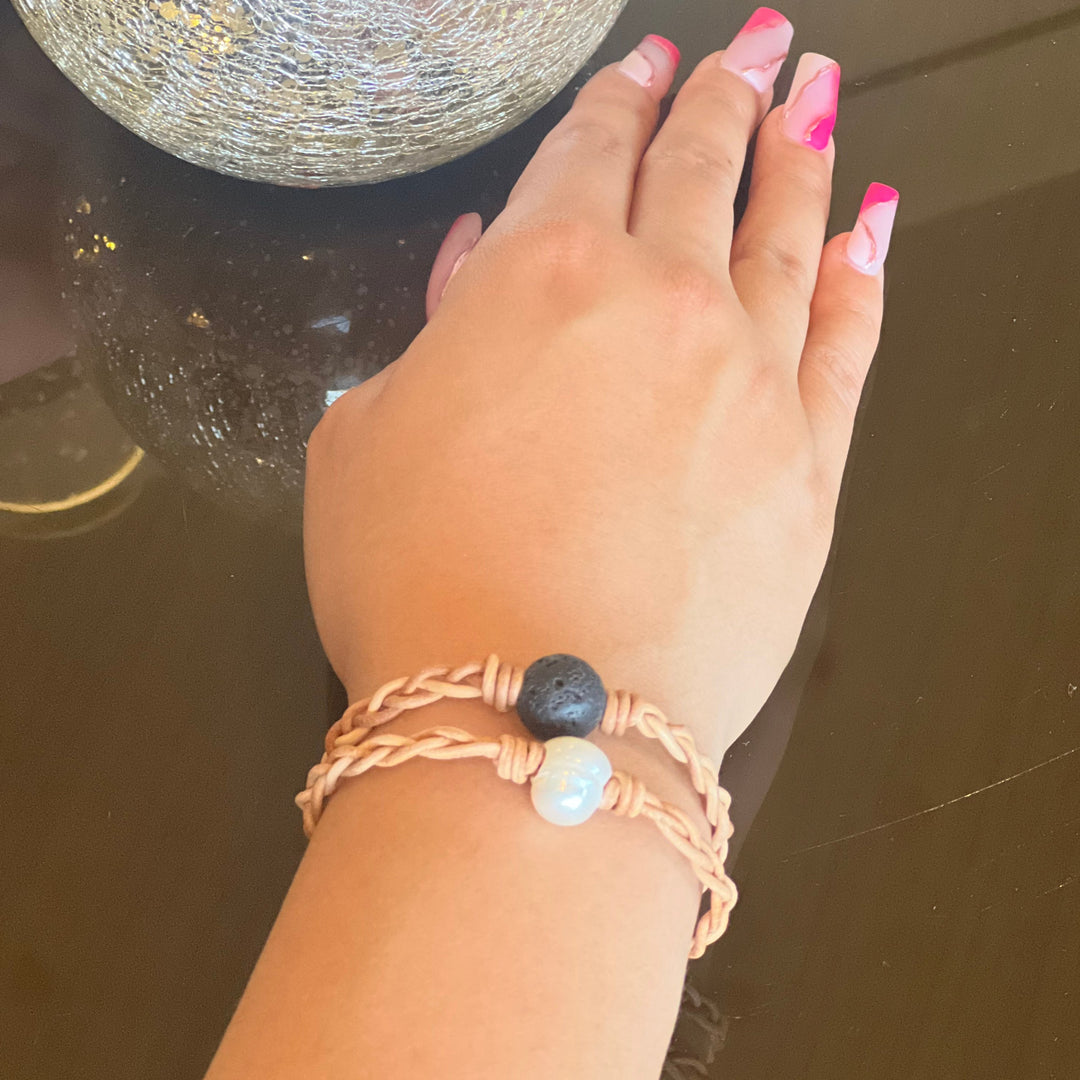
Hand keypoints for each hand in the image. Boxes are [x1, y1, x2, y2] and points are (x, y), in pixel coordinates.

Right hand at [303, 15, 897, 763]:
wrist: (530, 721)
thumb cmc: (421, 586)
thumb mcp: (364, 436)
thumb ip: (431, 336)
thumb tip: (472, 267)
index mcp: (540, 277)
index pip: (591, 154)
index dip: (619, 99)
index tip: (648, 63)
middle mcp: (660, 307)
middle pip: (702, 171)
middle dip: (726, 97)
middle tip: (758, 49)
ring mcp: (749, 385)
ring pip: (789, 239)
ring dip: (802, 161)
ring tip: (818, 107)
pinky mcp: (807, 470)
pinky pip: (849, 344)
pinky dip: (863, 277)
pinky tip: (873, 232)